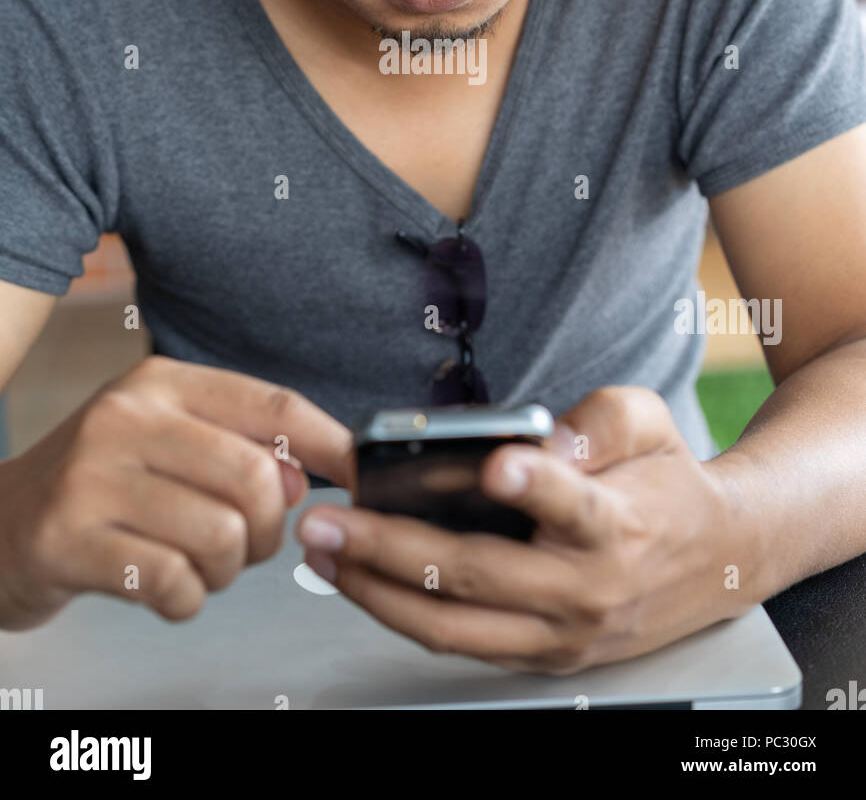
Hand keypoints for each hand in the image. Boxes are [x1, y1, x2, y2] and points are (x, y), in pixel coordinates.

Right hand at [0, 355, 352, 630]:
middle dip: (270, 529)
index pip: (272, 405)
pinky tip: (164, 587)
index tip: (362, 475)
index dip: (332, 444)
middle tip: (249, 545)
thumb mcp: (167, 441)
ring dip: (226, 571)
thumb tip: (310, 477)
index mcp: (162, 383)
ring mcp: (92, 476)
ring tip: (198, 566)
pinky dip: (186, 599)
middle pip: (255, 478)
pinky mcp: (68, 538)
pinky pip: (173, 582)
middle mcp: (127, 417)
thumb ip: (241, 448)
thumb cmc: (100, 485)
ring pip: (221, 536)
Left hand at [295, 386, 755, 674]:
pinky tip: (358, 581)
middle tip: (331, 519)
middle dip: (391, 548)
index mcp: (620, 524)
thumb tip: (542, 442)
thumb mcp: (650, 421)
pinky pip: (459, 642)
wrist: (716, 559)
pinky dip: (402, 614)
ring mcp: (562, 635)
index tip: (497, 465)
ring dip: (377, 592)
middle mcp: (587, 591)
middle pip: (478, 575)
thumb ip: (600, 420)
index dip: (536, 486)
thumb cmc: (667, 479)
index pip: (574, 505)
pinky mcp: (544, 656)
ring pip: (455, 627)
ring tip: (322, 555)